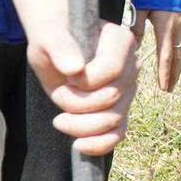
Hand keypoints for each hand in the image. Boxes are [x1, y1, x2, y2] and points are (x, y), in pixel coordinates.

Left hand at [0, 0, 138, 155]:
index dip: (84, 81)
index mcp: (121, 41)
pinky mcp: (120, 109)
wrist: (56, 43)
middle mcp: (132, 66)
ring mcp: (128, 90)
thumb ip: (60, 47)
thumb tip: (74, 68)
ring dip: (81, 125)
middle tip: (57, 92)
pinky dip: (100, 144)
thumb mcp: (49, 35)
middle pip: (112, 98)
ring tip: (59, 118)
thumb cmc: (54, 34)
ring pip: (114, 120)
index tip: (65, 74)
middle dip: (77, 103)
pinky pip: (118, 134)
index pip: (112, 70)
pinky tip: (79, 145)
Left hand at [138, 9, 180, 92]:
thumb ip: (137, 28)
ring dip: (178, 66)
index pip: (165, 56)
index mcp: (166, 26)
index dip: (165, 74)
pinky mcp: (180, 19)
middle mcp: (177, 27)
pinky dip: (178, 55)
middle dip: (173, 75)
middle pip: (177, 57)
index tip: (164, 88)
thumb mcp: (139, 7)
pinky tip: (175, 59)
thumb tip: (136, 48)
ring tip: (173, 79)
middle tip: (169, 90)